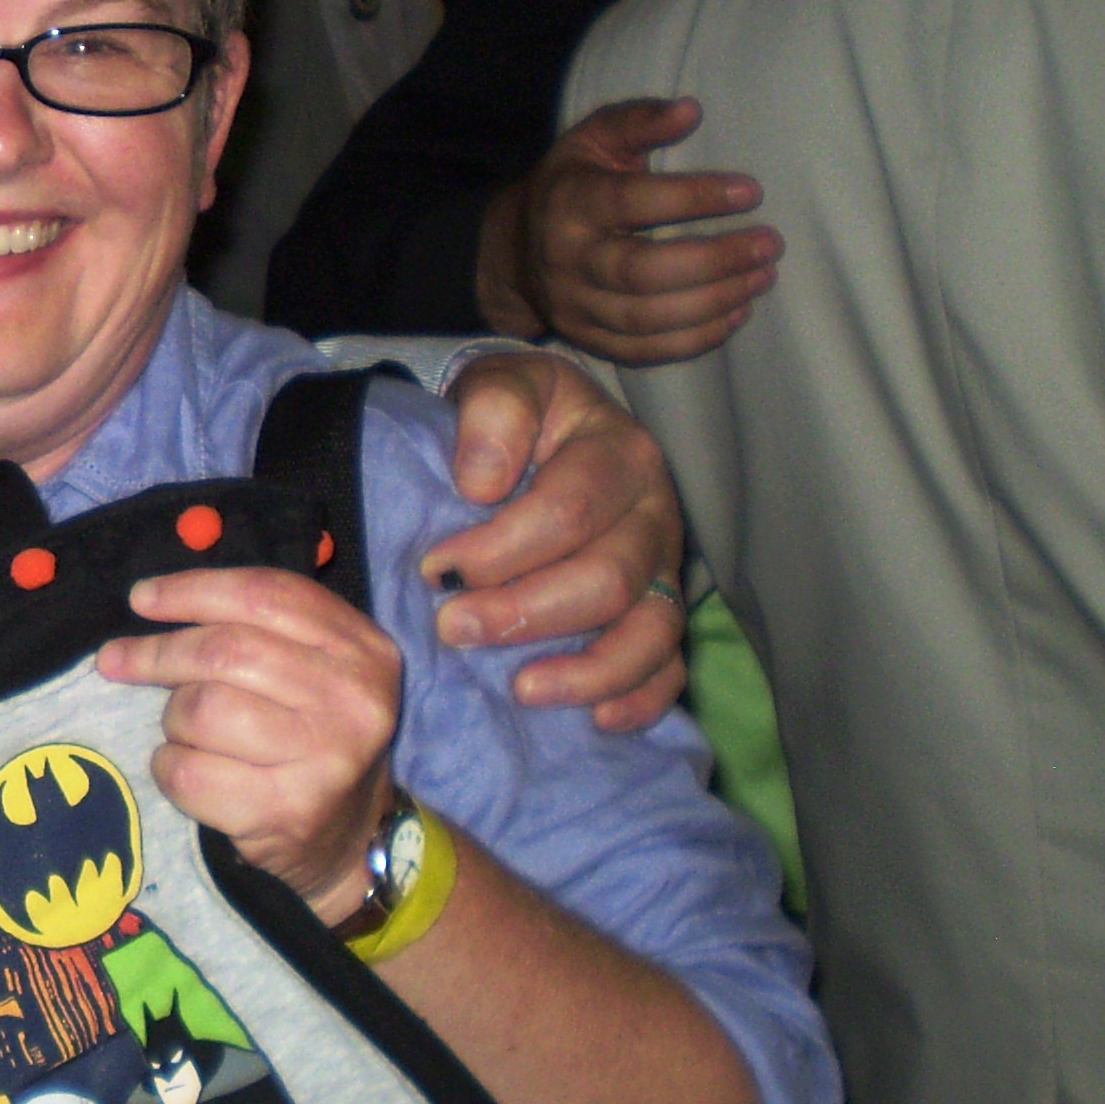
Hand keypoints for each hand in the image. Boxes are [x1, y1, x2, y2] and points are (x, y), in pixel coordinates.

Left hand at [97, 567, 400, 917]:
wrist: (350, 840)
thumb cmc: (312, 739)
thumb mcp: (313, 670)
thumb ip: (256, 628)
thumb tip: (152, 601)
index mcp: (362, 650)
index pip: (266, 595)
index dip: (193, 591)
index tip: (140, 598)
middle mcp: (354, 700)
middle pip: (227, 652)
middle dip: (157, 654)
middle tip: (117, 660)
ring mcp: (326, 759)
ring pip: (202, 711)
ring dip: (172, 720)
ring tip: (183, 733)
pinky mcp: (288, 812)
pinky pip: (190, 773)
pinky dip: (168, 768)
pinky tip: (183, 771)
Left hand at [425, 349, 687, 731]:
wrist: (547, 428)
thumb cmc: (518, 414)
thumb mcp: (503, 383)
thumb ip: (494, 411)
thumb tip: (481, 483)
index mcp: (620, 453)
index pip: (568, 511)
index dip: (499, 547)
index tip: (434, 568)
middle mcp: (655, 513)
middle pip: (608, 579)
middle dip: (526, 613)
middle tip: (452, 629)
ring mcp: (664, 569)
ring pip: (651, 631)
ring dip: (588, 670)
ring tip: (521, 689)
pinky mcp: (661, 611)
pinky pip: (670, 665)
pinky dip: (642, 698)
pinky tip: (597, 720)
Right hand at [476, 98, 778, 363]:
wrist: (518, 248)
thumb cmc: (573, 183)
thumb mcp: (595, 139)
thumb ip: (639, 120)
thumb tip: (691, 110)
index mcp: (568, 202)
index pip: (632, 202)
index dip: (694, 198)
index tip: (751, 191)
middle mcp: (566, 259)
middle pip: (642, 272)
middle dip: (715, 261)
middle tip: (769, 244)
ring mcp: (575, 306)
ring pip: (649, 318)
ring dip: (716, 301)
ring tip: (763, 277)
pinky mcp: (588, 339)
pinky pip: (646, 350)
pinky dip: (697, 337)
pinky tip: (736, 313)